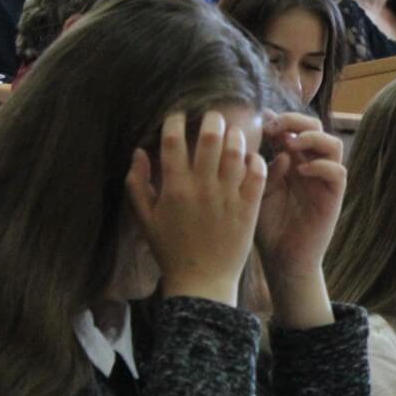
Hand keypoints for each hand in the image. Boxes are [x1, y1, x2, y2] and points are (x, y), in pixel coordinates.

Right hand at [125, 111, 265, 304]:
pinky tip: (251, 157)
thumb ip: (137, 184)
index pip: (174, 142)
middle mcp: (202, 188)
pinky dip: (256, 160)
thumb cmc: (171, 250)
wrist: (201, 281)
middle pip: (210, 139)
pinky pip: (258, 174)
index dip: (176, 121)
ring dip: (236, 136)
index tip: (179, 115)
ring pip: (236, 152)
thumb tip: (138, 151)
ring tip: (234, 132)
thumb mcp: (146, 219)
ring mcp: (228, 197)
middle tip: (214, 117)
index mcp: (174, 188)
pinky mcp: (249, 207)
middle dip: (212, 120)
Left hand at [255, 112, 342, 327]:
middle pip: (316, 127)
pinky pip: (337, 172)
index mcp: (291, 160)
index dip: (280, 119)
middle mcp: (311, 165)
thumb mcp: (256, 189)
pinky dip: (321, 165)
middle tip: (275, 128)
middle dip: (296, 120)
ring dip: (312, 138)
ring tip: (291, 144)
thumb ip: (261, 165)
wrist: (281, 259)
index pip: (293, 127)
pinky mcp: (333, 197)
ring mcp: (324, 180)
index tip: (261, 121)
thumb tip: (267, 137)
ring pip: (332, 144)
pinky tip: (301, 170)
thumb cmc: (266, 226)